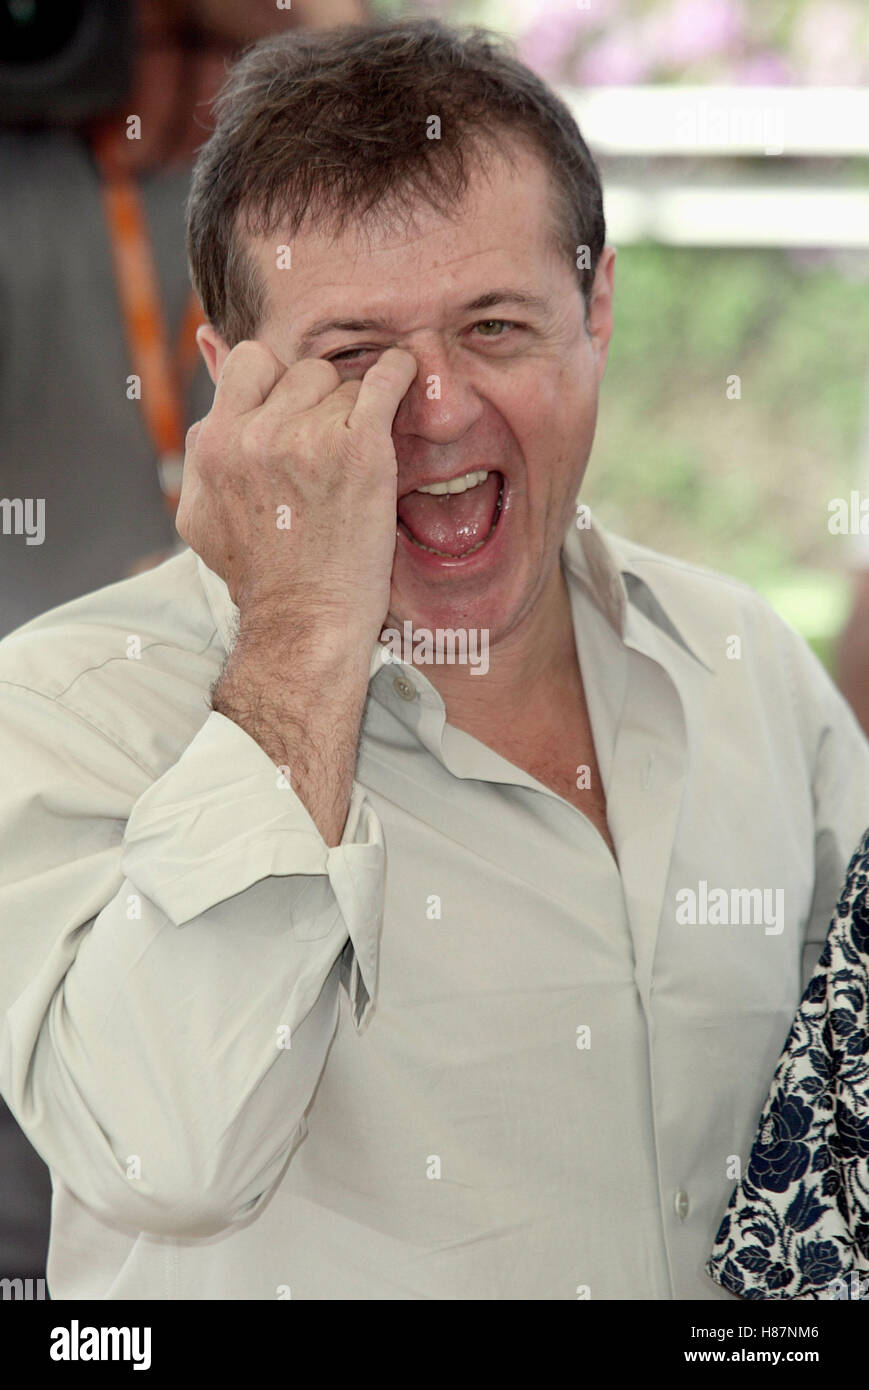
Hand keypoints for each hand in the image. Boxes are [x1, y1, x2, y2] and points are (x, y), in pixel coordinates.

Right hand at [177, 341, 416, 638]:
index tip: (295, 413)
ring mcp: (309, 438)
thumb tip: (208, 399)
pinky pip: (386, 380)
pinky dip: (399, 375)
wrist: (306, 622)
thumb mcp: (201, 515)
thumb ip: (200, 454)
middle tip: (333, 445)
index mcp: (215, 444)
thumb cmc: (259, 579)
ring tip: (357, 457)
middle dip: (319, 400)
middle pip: (301, 371)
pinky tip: (405, 378)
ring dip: (355, 410)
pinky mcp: (360, 449)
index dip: (275, 383)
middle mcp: (256, 434)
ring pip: (342, 383)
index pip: (250, 363)